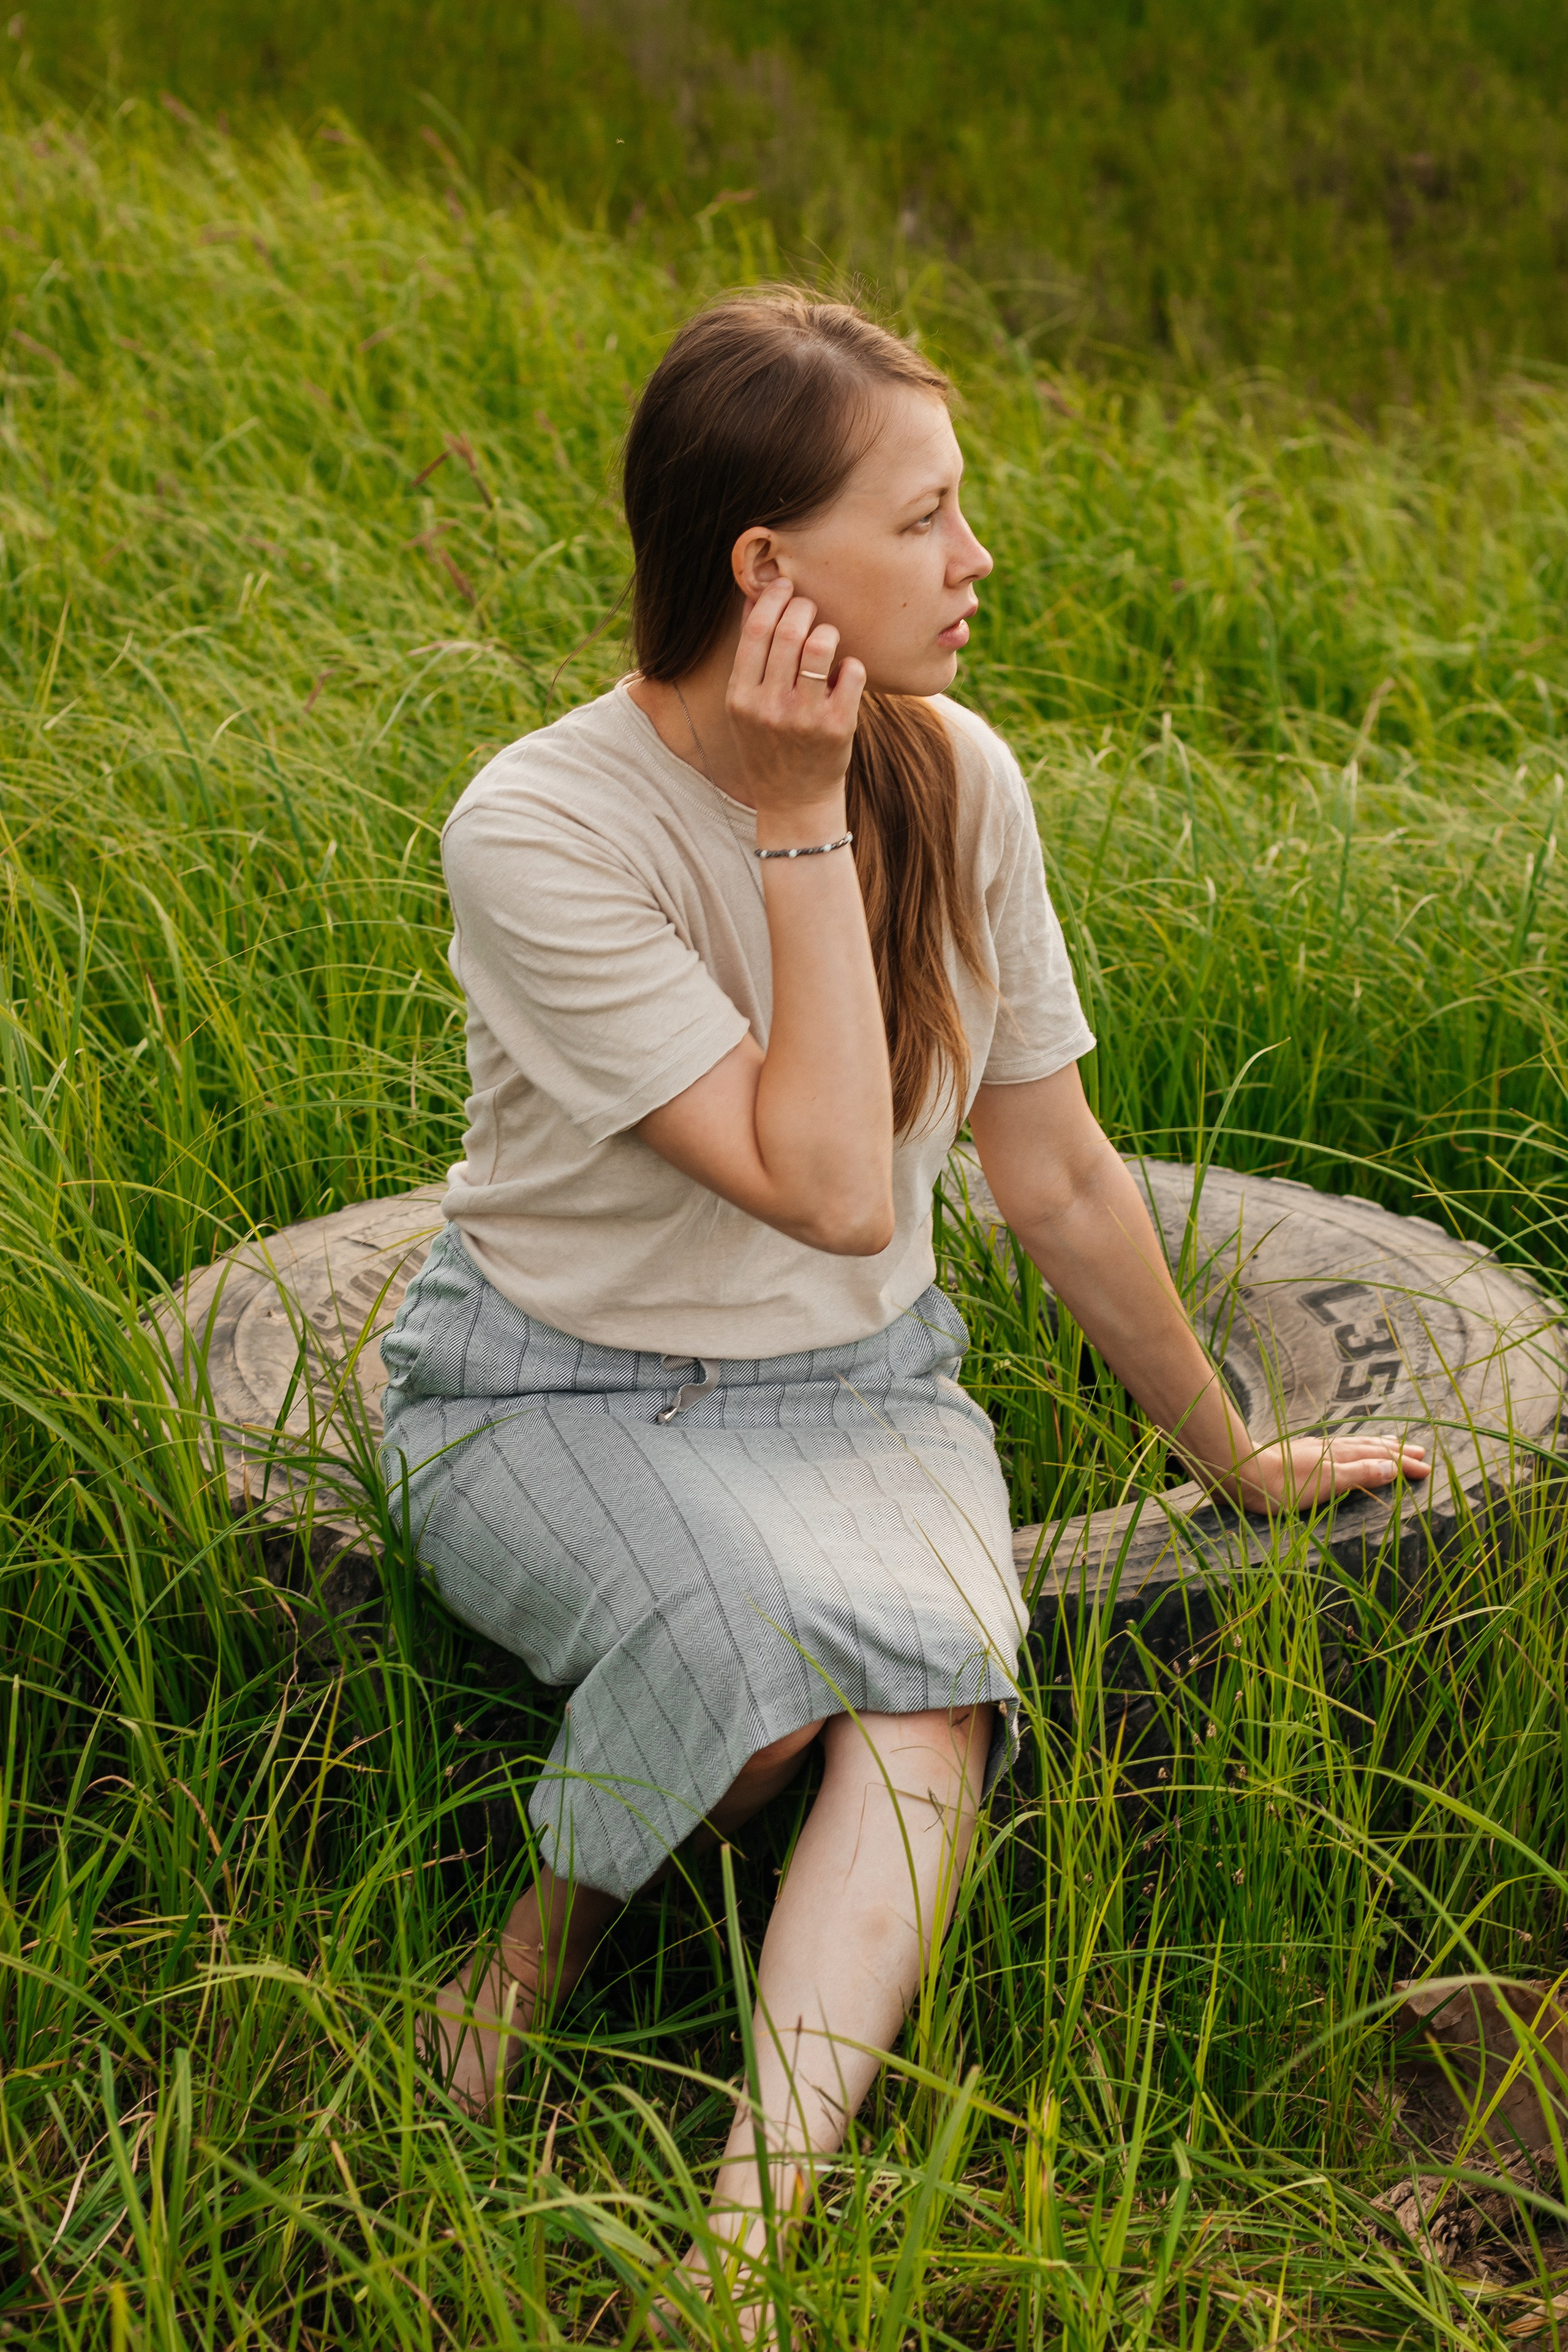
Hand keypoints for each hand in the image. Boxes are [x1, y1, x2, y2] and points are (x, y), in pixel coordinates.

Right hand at [725, 578, 865, 834]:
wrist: (794, 803)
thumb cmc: (770, 747)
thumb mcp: (745, 709)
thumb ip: (750, 659)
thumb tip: (755, 600)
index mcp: (740, 697)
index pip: (756, 630)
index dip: (773, 598)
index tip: (785, 586)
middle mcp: (768, 706)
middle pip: (789, 631)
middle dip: (804, 608)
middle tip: (810, 609)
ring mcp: (803, 717)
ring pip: (821, 645)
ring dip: (828, 632)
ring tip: (828, 640)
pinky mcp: (837, 726)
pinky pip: (852, 671)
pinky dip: (851, 665)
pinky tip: (845, 674)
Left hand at [1215, 1429, 1430, 1513]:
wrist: (1242, 1473)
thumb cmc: (1283, 1485)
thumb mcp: (1327, 1483)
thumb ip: (1359, 1474)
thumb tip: (1393, 1468)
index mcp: (1341, 1457)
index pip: (1382, 1459)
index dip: (1405, 1464)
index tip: (1426, 1469)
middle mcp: (1332, 1449)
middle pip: (1372, 1447)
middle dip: (1397, 1450)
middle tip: (1420, 1450)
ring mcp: (1317, 1450)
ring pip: (1356, 1444)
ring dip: (1378, 1445)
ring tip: (1392, 1444)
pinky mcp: (1303, 1454)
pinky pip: (1341, 1447)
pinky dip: (1355, 1447)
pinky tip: (1348, 1449)